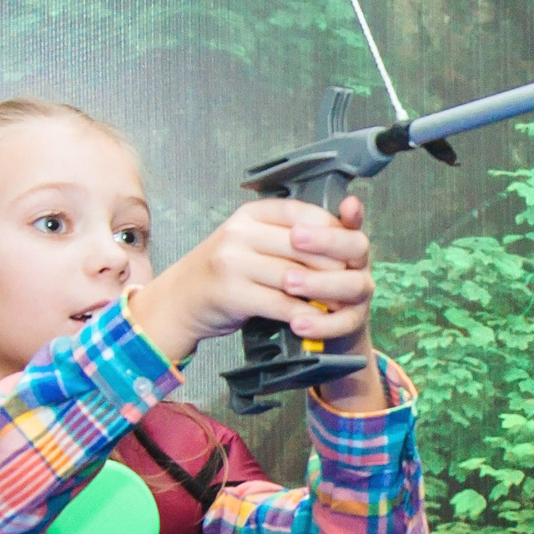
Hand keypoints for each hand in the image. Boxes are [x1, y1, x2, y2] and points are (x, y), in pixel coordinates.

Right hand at [126, 196, 381, 402]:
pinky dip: (302, 314)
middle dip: (333, 267)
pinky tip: (315, 320)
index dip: (332, 232)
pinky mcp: (231, 293)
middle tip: (354, 283)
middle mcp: (240, 232)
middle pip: (305, 247)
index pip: (304, 214)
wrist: (180, 301)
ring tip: (339, 304)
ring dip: (322, 294)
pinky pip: (280, 303)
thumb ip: (288, 237)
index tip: (351, 251)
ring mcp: (233, 262)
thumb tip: (343, 237)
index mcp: (250, 214)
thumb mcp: (252, 242)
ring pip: (295, 276)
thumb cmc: (226, 272)